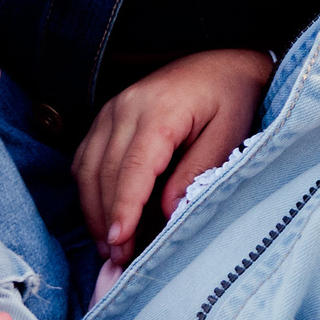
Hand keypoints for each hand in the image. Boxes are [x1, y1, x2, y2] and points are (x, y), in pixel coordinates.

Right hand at [73, 48, 273, 268]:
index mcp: (161, 110)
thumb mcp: (230, 133)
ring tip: (109, 246)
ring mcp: (113, 109)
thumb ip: (198, 170)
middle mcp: (128, 106)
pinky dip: (89, 188)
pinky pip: (86, 156)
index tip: (119, 241)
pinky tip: (103, 214)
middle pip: (105, 172)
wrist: (224, 60)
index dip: (124, 207)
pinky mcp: (108, 115)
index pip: (133, 167)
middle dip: (106, 219)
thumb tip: (169, 212)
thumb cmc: (233, 98)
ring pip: (88, 167)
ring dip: (94, 209)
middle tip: (118, 259)